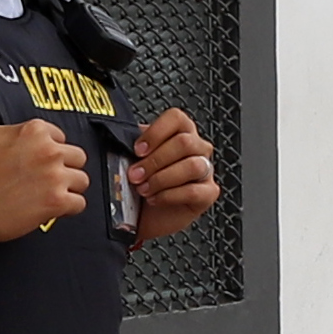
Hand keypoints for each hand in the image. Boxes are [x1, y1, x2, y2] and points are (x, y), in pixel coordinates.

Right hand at [0, 114, 92, 243]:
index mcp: (33, 130)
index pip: (60, 137)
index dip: (50, 151)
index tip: (38, 162)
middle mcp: (48, 150)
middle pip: (78, 157)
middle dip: (65, 169)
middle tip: (48, 180)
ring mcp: (55, 176)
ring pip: (82, 180)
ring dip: (69, 189)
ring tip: (51, 195)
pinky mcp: (56, 202)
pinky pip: (79, 204)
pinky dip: (69, 208)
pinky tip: (54, 209)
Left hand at [126, 101, 222, 247]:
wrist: (145, 215)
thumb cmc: (142, 184)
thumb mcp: (134, 160)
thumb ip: (134, 146)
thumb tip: (123, 140)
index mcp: (180, 132)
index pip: (176, 118)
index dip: (156, 133)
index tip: (138, 150)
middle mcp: (196, 148)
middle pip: (184, 142)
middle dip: (155, 161)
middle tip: (136, 174)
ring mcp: (206, 169)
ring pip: (192, 165)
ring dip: (162, 178)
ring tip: (144, 189)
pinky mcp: (208, 192)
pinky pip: (194, 191)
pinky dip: (169, 196)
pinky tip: (156, 199)